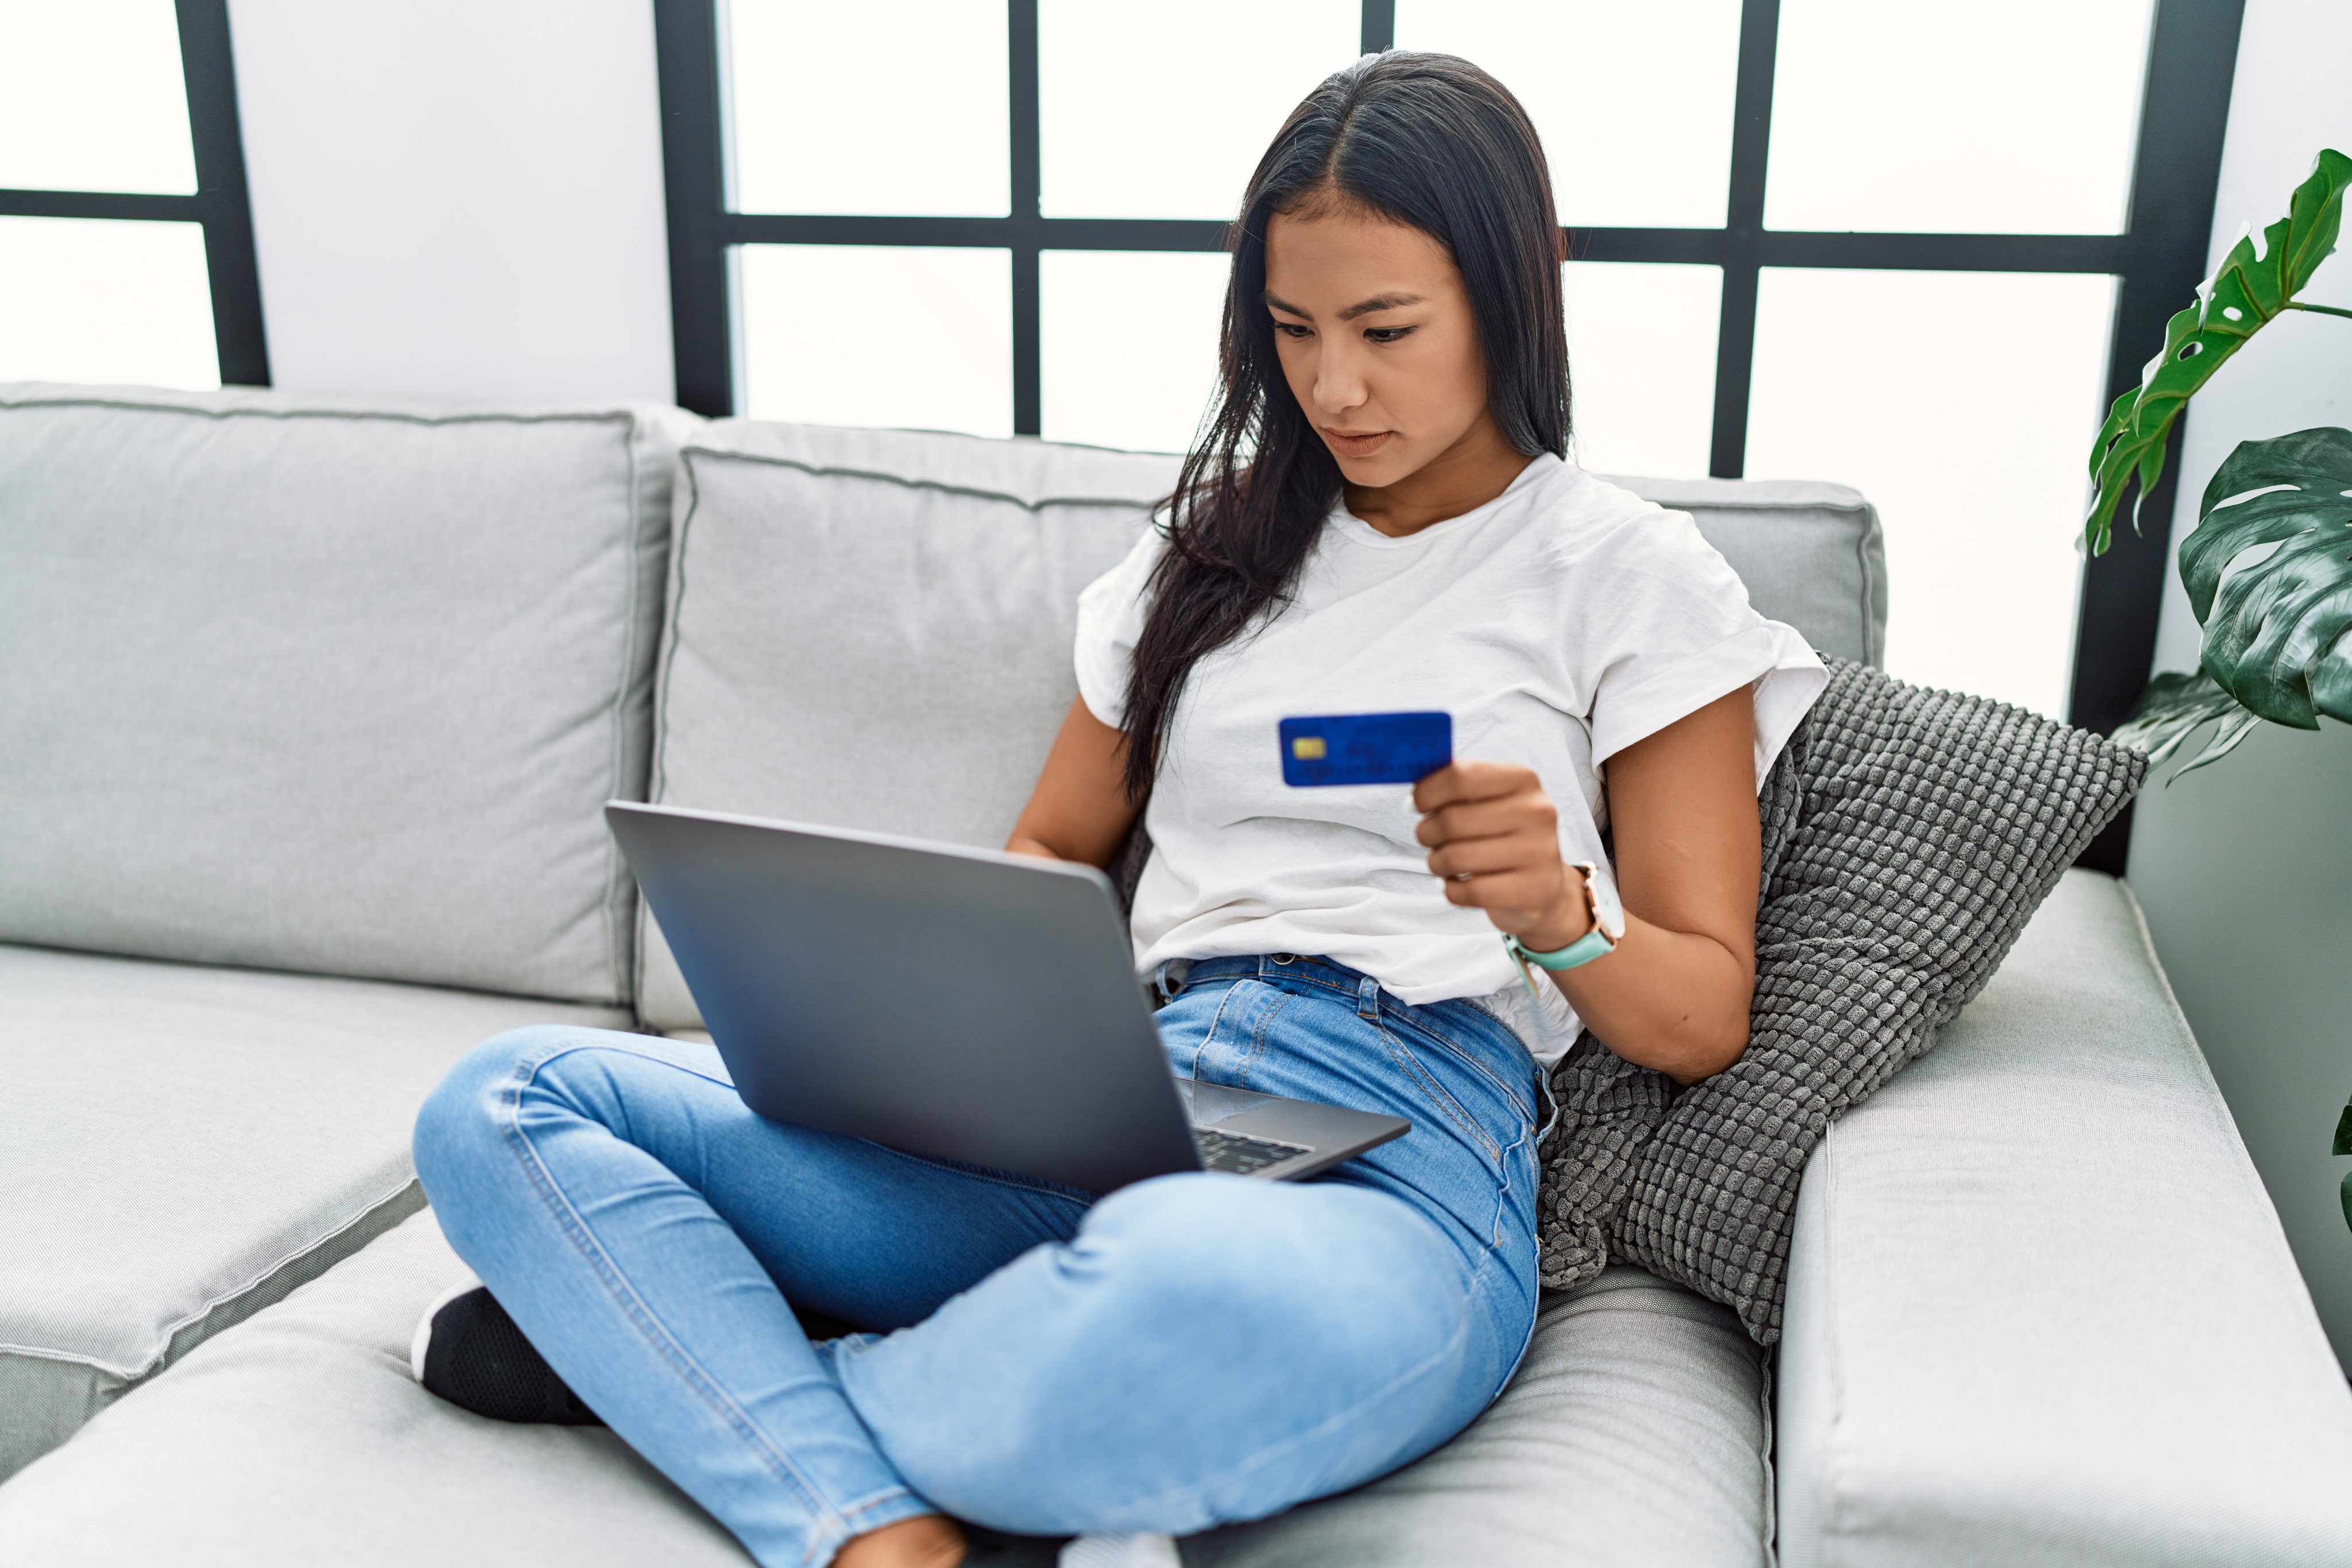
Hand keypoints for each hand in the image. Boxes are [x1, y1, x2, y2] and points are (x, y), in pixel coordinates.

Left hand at [1414, 760, 1590, 950]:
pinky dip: (1451, 889)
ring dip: (1436, 863)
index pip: (1460, 777)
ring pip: (1456, 858)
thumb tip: (1414, 795)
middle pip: (1452, 821)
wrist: (1542, 885)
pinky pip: (1468, 892)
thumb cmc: (1502, 836)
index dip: (1426, 792)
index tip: (1416, 804)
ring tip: (1443, 862)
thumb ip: (1454, 788)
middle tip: (1429, 838)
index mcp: (1522, 779)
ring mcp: (1539, 852)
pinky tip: (1457, 884)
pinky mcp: (1533, 890)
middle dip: (1427, 832)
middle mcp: (1536, 812)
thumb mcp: (1487, 801)